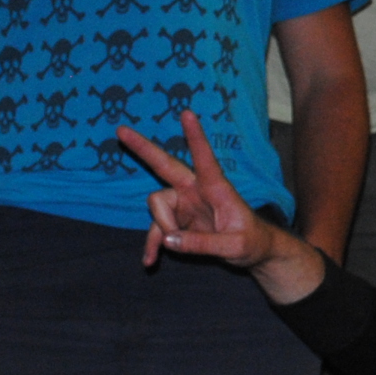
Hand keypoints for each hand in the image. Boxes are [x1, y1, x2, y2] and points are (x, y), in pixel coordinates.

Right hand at [120, 115, 278, 268]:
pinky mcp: (178, 221)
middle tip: (121, 130)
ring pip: (157, 206)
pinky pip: (157, 230)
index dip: (195, 137)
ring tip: (172, 249)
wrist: (254, 253)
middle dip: (143, 149)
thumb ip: (203, 244)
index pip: (204, 158)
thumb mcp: (235, 247)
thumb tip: (168, 241)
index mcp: (216, 187)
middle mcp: (196, 190)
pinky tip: (150, 261)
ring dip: (161, 228)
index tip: (187, 113)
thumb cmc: (252, 242)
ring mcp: (184, 205)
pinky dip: (153, 245)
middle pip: (164, 165)